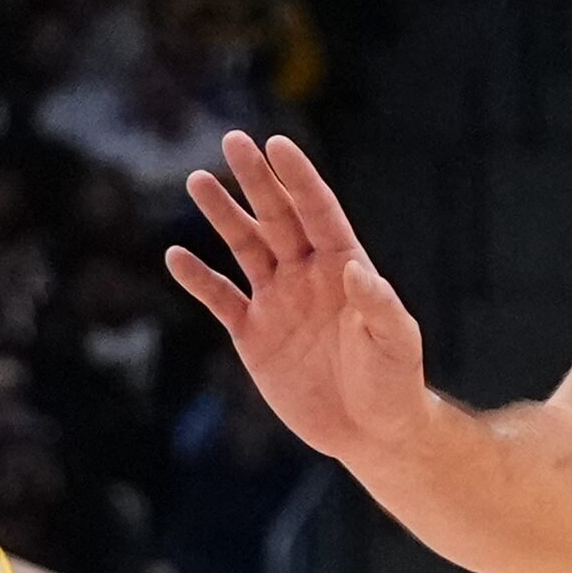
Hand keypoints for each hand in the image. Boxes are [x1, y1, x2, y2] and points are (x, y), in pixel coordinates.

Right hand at [170, 132, 431, 462]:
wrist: (372, 433)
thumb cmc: (394, 382)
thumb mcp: (395, 342)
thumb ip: (377, 304)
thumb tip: (353, 267)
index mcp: (344, 266)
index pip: (318, 212)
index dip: (298, 179)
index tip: (277, 144)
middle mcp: (307, 275)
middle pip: (276, 217)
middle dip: (255, 180)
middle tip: (233, 140)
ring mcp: (278, 301)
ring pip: (244, 247)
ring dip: (222, 215)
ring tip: (198, 181)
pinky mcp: (254, 334)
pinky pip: (220, 299)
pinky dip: (198, 279)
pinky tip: (176, 256)